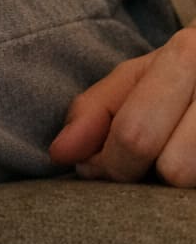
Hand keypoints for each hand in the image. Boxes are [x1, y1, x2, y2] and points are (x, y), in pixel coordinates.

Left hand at [48, 26, 195, 187]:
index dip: (107, 161)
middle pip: (172, 167)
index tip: (91, 165)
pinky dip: (185, 189)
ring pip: (192, 182)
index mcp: (188, 54)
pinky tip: (183, 161)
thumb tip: (60, 154)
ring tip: (164, 155)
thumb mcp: (134, 77)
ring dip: (168, 181)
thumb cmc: (178, 74)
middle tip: (129, 164)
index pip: (136, 133)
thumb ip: (93, 111)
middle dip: (137, 174)